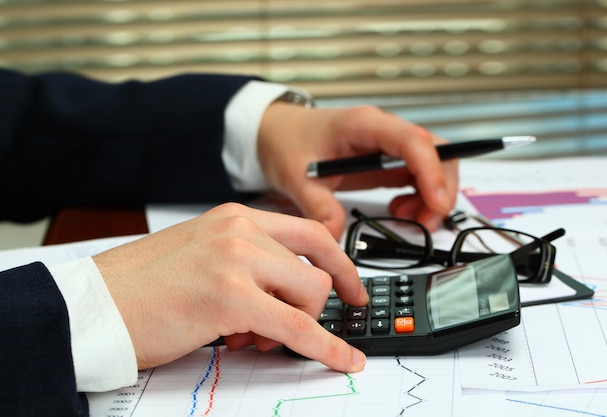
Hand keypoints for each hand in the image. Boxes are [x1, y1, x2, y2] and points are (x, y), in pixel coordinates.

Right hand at [93, 203, 368, 372]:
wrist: (94, 306)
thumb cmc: (142, 287)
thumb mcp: (203, 255)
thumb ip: (248, 263)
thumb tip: (286, 295)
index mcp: (235, 217)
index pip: (310, 232)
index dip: (340, 263)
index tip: (352, 288)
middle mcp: (239, 229)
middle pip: (314, 267)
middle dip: (312, 305)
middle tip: (296, 326)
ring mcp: (235, 259)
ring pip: (310, 295)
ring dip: (299, 324)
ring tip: (252, 337)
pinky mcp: (230, 297)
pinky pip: (298, 327)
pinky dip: (327, 348)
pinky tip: (343, 360)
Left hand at [257, 103, 458, 238]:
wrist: (277, 133)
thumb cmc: (288, 142)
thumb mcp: (296, 177)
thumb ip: (317, 207)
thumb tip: (336, 235)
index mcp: (364, 125)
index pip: (413, 141)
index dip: (431, 171)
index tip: (436, 202)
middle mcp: (384, 132)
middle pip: (437, 151)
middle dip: (441, 188)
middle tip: (425, 221)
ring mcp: (389, 147)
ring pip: (434, 165)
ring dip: (432, 197)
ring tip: (407, 218)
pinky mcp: (389, 162)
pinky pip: (420, 178)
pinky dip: (421, 199)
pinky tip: (400, 211)